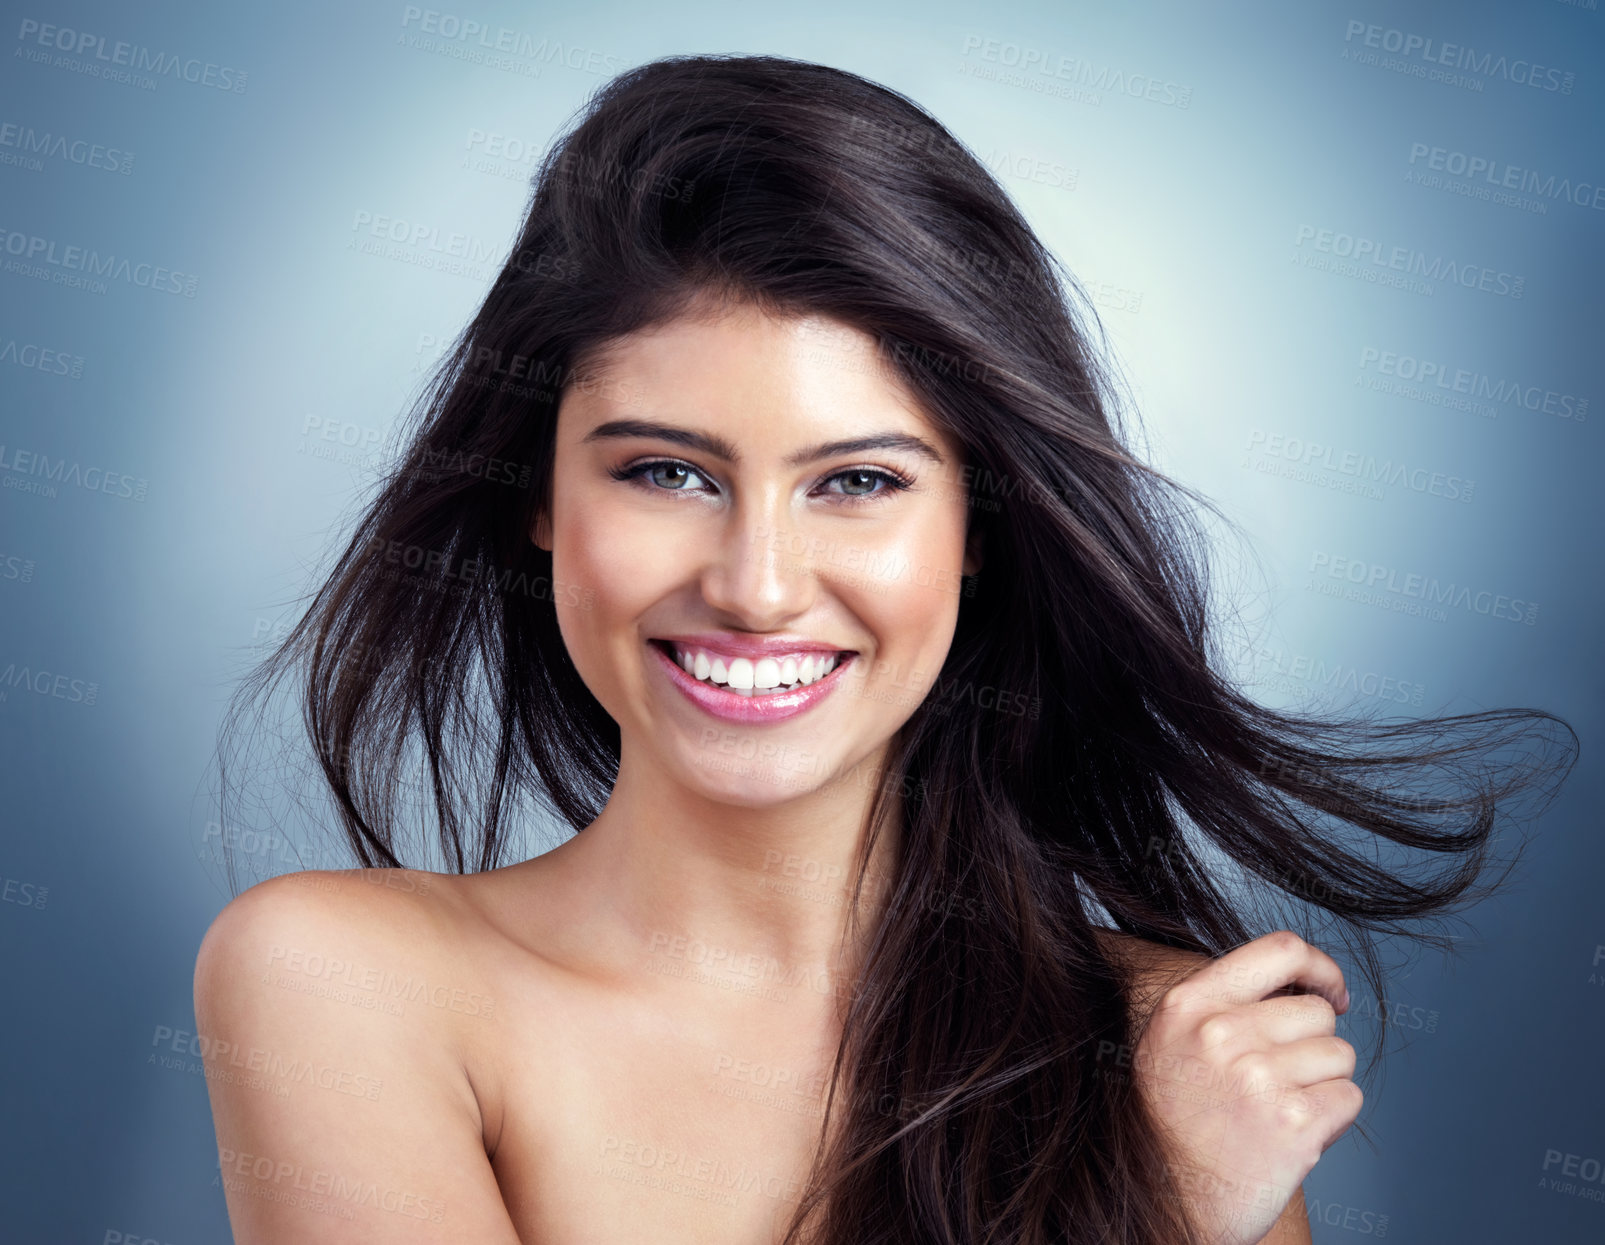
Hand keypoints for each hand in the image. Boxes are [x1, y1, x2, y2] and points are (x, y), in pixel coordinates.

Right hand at [1130, 930, 1361, 1244]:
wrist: (1168, 1200)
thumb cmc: (1175, 1124)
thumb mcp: (1172, 1042)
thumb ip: (1222, 1006)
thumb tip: (1302, 985)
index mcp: (1189, 1004)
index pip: (1280, 949)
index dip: (1320, 966)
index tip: (1330, 992)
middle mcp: (1220, 1032)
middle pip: (1317, 1012)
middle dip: (1313, 1046)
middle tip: (1280, 1081)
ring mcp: (1257, 1077)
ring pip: (1340, 1055)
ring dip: (1323, 1084)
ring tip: (1281, 1111)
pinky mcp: (1292, 1124)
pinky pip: (1348, 1098)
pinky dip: (1332, 1119)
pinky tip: (1294, 1135)